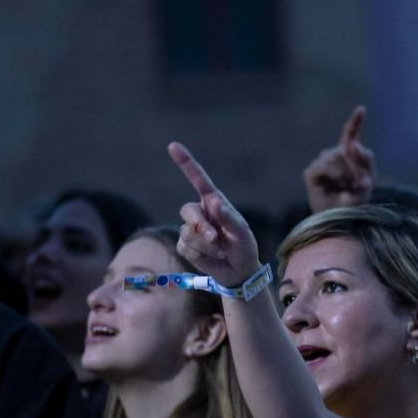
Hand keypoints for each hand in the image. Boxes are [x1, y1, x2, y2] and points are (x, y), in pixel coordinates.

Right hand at [169, 143, 262, 286]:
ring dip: (205, 244)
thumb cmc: (243, 246)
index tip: (173, 146)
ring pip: (186, 232)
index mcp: (213, 203)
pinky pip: (186, 247)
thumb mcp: (242, 232)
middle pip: (187, 210)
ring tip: (220, 250)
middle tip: (215, 237)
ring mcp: (190, 229)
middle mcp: (200, 213)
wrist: (239, 271)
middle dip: (200, 225)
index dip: (186, 163)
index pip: (198, 180)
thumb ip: (228, 218)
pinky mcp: (186, 246)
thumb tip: (213, 202)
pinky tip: (212, 256)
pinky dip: (201, 254)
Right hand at [304, 105, 375, 213]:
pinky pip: (324, 165)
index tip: (362, 109)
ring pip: (336, 156)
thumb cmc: (354, 201)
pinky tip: (338, 184)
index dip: (355, 121)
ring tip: (348, 187)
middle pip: (348, 149)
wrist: (339, 219)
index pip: (350, 134)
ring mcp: (321, 162)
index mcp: (349, 155)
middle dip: (357, 167)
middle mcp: (334, 155)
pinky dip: (334, 174)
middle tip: (360, 185)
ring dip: (347, 173)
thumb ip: (365, 161)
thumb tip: (352, 145)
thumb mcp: (367, 181)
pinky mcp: (311, 172)